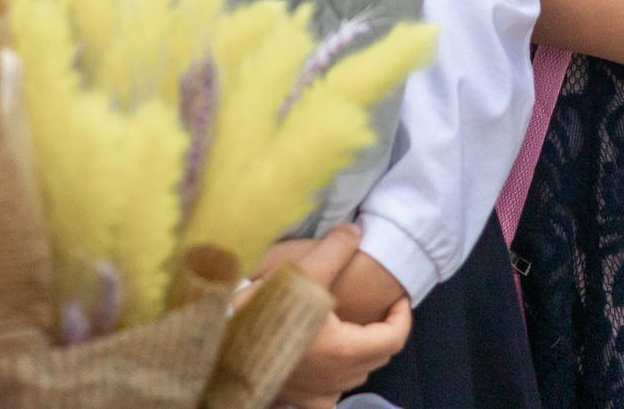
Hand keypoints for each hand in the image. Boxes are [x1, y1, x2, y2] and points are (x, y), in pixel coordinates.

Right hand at [265, 225, 410, 408]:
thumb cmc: (263, 311)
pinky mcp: (297, 400)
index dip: (402, 316)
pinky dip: (335, 378)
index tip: (399, 299)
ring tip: (352, 327)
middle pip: (377, 357)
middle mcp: (335, 378)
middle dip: (383, 331)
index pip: (394, 338)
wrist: (221, 347)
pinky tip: (324, 362)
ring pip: (355, 375)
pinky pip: (329, 394)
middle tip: (378, 309)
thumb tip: (357, 231)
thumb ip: (335, 249)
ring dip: (361, 352)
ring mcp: (317, 393)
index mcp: (344, 350)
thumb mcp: (303, 271)